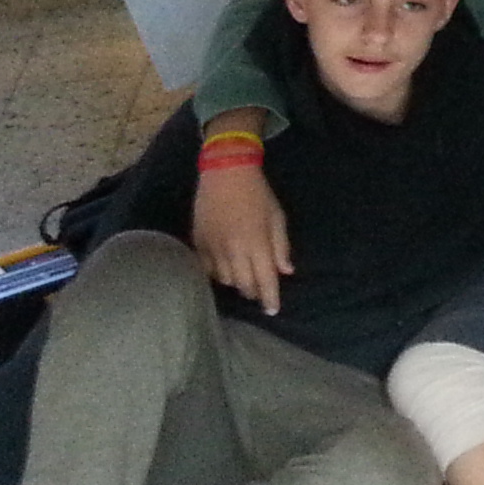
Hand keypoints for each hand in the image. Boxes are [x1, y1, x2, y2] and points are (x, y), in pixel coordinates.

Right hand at [191, 162, 291, 313]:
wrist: (225, 174)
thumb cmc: (258, 194)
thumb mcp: (277, 218)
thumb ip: (281, 247)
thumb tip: (286, 272)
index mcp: (256, 243)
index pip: (265, 280)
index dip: (269, 298)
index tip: (272, 311)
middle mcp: (233, 250)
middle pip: (244, 284)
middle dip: (254, 291)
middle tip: (261, 290)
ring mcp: (212, 247)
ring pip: (224, 280)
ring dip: (236, 283)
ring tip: (244, 278)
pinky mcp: (197, 243)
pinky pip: (206, 269)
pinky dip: (217, 274)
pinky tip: (225, 269)